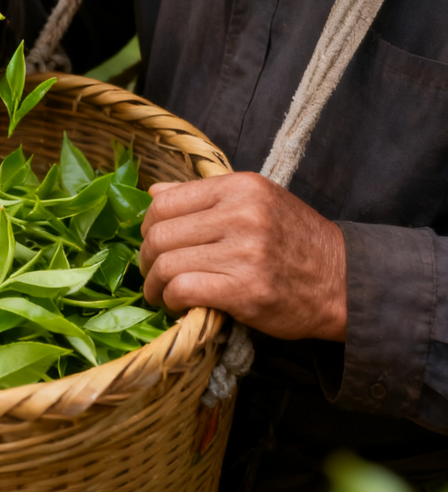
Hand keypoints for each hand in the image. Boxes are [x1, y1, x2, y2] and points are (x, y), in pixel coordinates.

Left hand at [139, 172, 346, 340]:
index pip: (166, 200)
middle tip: (152, 272)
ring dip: (154, 283)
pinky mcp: (246, 290)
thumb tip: (153, 190)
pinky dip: (171, 299)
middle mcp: (241, 214)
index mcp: (240, 186)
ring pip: (167, 263)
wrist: (345, 282)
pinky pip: (184, 289)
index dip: (149, 224)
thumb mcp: (256, 201)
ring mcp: (245, 252)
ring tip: (159, 292)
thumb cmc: (295, 240)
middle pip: (160, 233)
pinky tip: (176, 304)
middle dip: (146, 257)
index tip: (152, 242)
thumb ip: (204, 195)